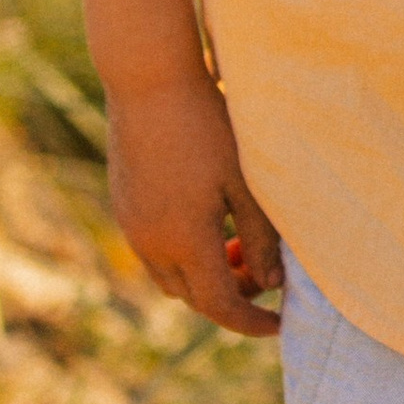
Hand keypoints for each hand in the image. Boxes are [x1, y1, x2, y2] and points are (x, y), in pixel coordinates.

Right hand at [103, 68, 285, 335]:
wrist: (149, 81)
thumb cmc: (208, 125)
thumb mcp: (247, 183)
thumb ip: (261, 238)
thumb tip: (271, 286)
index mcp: (185, 241)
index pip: (220, 306)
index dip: (252, 322)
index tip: (280, 323)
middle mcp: (151, 243)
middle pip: (193, 298)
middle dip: (231, 298)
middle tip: (265, 277)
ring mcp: (131, 226)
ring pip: (171, 279)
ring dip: (204, 278)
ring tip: (238, 247)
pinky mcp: (123, 207)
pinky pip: (154, 253)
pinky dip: (183, 256)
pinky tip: (209, 224)